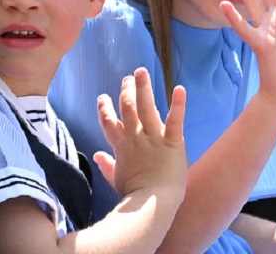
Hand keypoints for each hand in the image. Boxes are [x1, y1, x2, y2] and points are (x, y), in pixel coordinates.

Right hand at [93, 68, 187, 201]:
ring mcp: (153, 138)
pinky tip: (180, 89)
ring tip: (141, 71)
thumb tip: (96, 155)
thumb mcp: (116, 179)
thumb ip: (106, 165)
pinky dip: (178, 104)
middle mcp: (135, 137)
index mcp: (122, 146)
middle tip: (128, 77)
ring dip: (143, 88)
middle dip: (126, 91)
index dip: (104, 109)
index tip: (103, 97)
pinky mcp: (172, 142)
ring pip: (146, 107)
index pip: (109, 123)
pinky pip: (175, 121)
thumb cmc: (134, 195)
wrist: (152, 204)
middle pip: (127, 108)